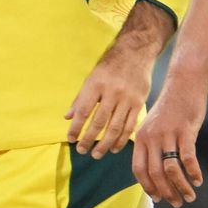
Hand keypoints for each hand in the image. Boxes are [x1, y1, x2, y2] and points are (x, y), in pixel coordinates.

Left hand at [65, 45, 152, 160]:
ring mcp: (127, 99)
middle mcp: (111, 93)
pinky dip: (121, 139)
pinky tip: (114, 147)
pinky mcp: (139, 103)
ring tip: (97, 154)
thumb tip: (68, 117)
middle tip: (82, 151)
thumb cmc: (109, 66)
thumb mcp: (91, 78)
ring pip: (115, 127)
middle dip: (89, 139)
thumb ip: (80, 98)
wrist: (135, 53)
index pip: (83, 111)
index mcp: (95, 85)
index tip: (70, 139)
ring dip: (105, 144)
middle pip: (99, 122)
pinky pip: (130, 125)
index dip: (76, 127)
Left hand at [132, 75, 206, 207]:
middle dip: (166, 192)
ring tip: (189, 196)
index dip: (147, 186)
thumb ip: (152, 145)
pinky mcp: (184, 130)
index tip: (157, 198)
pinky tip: (198, 180)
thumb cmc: (170, 108)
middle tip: (176, 203)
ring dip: (181, 186)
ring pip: (171, 169)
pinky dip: (193, 172)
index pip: (138, 169)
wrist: (182, 83)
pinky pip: (187, 157)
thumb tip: (155, 170)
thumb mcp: (154, 126)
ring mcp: (167, 134)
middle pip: (155, 173)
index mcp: (141, 138)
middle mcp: (151, 137)